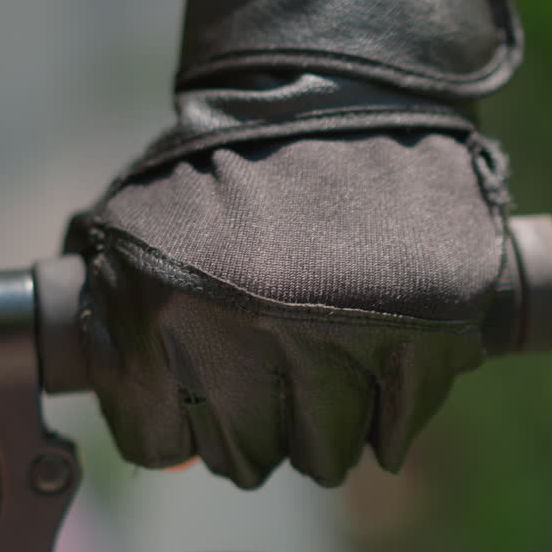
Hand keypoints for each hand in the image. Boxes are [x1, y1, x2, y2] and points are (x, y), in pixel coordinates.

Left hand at [65, 0, 525, 488]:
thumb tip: (165, 454)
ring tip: (320, 360)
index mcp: (164, 307)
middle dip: (246, 425)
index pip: (157, 440)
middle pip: (244, 458)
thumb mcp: (134, 232)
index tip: (192, 395)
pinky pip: (397, 429)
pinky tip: (373, 357)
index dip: (172, 420)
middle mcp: (253, 332)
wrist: (338, 93)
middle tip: (262, 373)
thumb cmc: (222, 169)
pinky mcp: (433, 334)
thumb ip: (117, 332)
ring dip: (318, 422)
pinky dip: (387, 408)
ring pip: (324, 456)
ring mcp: (348, 337)